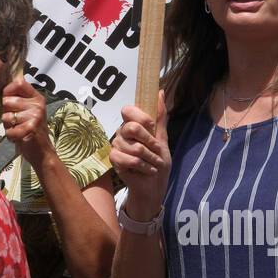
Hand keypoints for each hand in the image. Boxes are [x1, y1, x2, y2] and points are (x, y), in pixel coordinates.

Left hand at [1, 77, 49, 166]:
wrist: (42, 152)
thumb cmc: (31, 129)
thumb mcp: (28, 110)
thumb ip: (18, 98)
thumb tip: (7, 85)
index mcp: (37, 97)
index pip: (18, 83)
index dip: (8, 91)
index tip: (9, 101)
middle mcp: (38, 104)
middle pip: (7, 101)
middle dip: (7, 113)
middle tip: (17, 121)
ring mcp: (35, 116)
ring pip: (6, 116)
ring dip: (8, 126)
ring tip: (19, 129)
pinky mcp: (31, 128)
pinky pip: (9, 130)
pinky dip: (11, 136)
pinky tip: (19, 137)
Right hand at [110, 95, 171, 211]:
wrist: (154, 185)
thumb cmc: (158, 162)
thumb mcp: (163, 138)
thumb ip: (160, 117)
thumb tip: (160, 91)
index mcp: (131, 125)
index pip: (128, 110)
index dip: (143, 119)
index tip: (153, 130)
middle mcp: (121, 133)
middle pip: (132, 128)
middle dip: (150, 142)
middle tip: (157, 150)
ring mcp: (116, 146)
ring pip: (135, 147)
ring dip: (151, 158)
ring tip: (153, 164)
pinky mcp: (114, 160)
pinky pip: (129, 160)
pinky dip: (144, 167)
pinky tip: (147, 170)